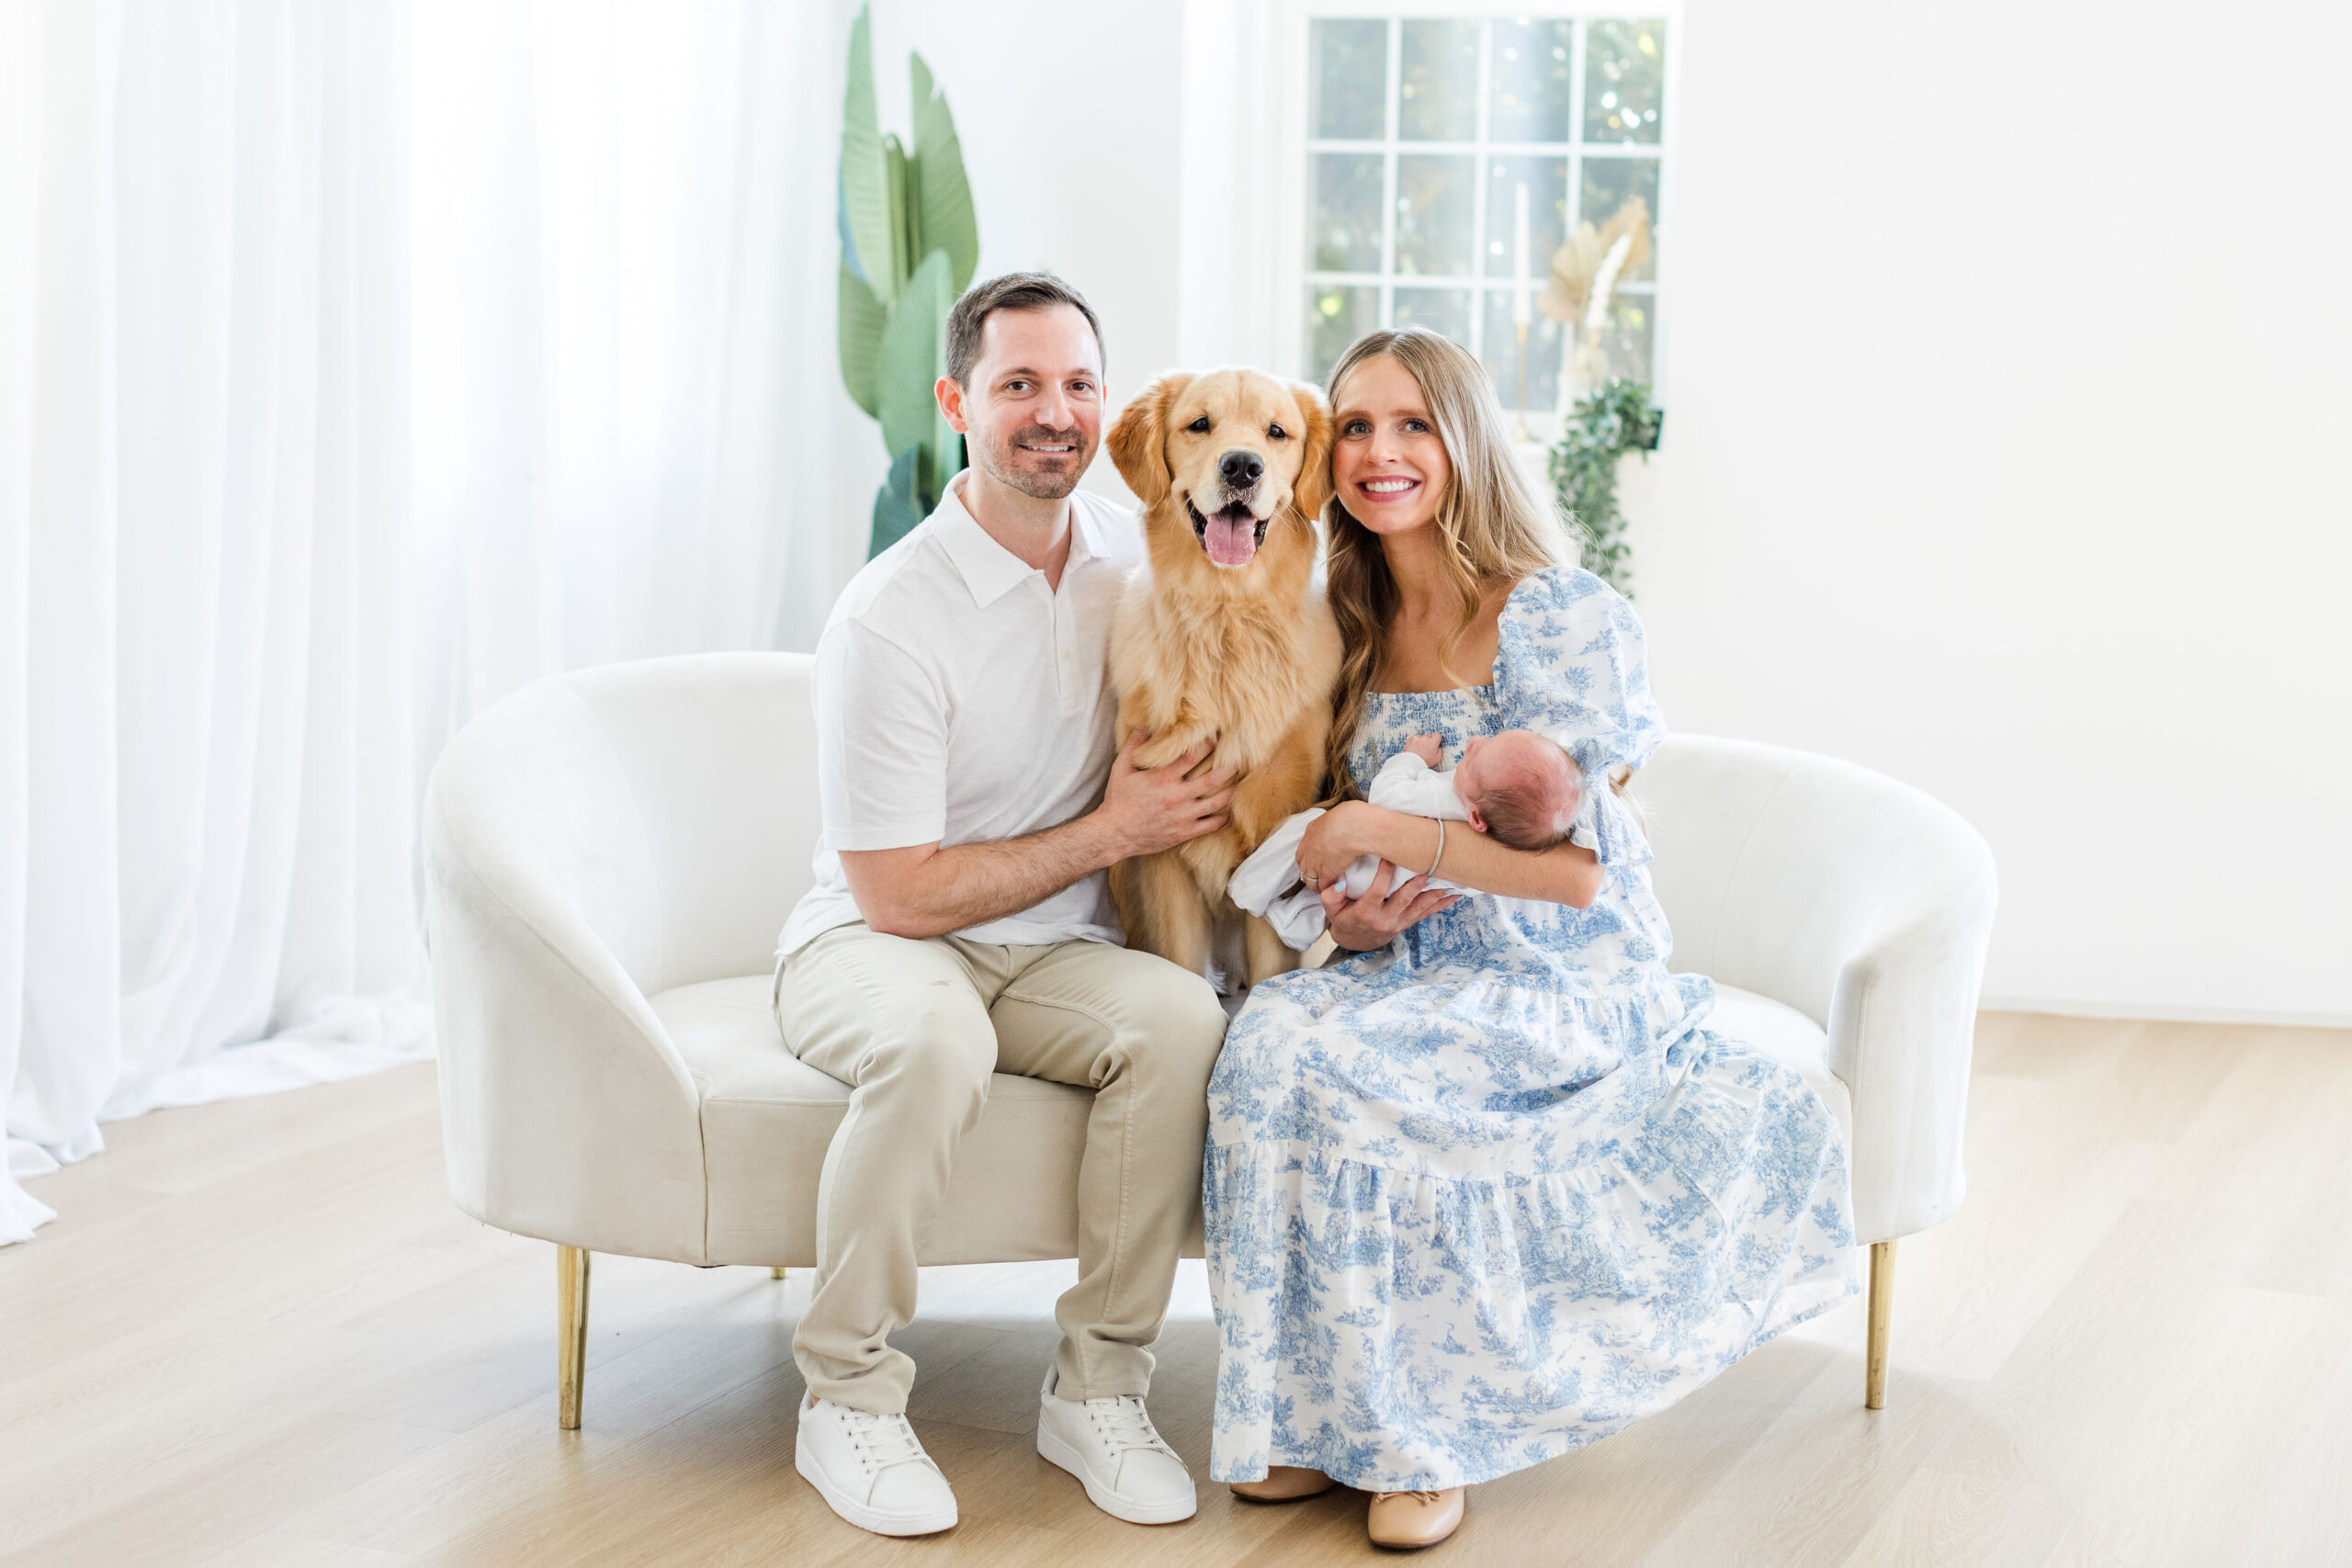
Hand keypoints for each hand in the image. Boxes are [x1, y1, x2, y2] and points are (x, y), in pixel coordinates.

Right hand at [1096, 730, 1235, 858]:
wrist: (1115, 833)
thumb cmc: (1118, 799)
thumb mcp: (1121, 769)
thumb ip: (1134, 745)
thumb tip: (1143, 724)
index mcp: (1162, 778)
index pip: (1192, 756)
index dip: (1207, 745)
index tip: (1215, 738)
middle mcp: (1177, 796)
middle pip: (1212, 779)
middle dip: (1228, 768)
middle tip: (1238, 759)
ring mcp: (1183, 816)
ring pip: (1217, 802)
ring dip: (1231, 791)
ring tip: (1239, 782)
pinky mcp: (1185, 832)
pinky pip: (1211, 825)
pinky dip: (1223, 817)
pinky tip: (1227, 810)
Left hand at [1294, 800, 1374, 886]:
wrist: (1354, 827)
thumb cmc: (1351, 817)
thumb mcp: (1337, 813)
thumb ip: (1334, 822)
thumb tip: (1341, 821)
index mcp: (1311, 831)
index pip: (1303, 849)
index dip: (1309, 857)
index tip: (1316, 860)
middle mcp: (1309, 848)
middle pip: (1302, 866)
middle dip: (1309, 872)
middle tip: (1318, 875)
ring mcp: (1315, 863)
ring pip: (1310, 880)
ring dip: (1317, 884)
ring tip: (1326, 886)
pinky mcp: (1325, 874)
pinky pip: (1322, 887)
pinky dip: (1328, 889)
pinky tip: (1335, 889)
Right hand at [1322, 862, 1458, 950]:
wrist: (1355, 941)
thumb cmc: (1343, 918)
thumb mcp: (1331, 910)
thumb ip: (1331, 897)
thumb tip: (1338, 884)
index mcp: (1366, 913)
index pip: (1377, 890)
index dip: (1385, 873)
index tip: (1391, 855)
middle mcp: (1385, 919)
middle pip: (1404, 899)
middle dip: (1417, 884)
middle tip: (1428, 868)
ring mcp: (1398, 923)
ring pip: (1419, 907)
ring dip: (1435, 895)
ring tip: (1450, 882)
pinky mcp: (1406, 924)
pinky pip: (1425, 914)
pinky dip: (1440, 905)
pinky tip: (1453, 897)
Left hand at [1403, 732, 1443, 766]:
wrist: (1412, 763)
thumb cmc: (1425, 762)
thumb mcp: (1437, 758)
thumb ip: (1440, 750)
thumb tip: (1438, 746)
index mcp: (1433, 742)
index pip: (1437, 735)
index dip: (1436, 739)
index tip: (1434, 742)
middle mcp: (1425, 738)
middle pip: (1428, 736)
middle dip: (1428, 741)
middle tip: (1425, 749)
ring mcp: (1417, 738)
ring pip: (1421, 738)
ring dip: (1421, 742)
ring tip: (1419, 750)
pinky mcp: (1410, 739)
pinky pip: (1414, 739)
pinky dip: (1414, 743)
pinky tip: (1414, 749)